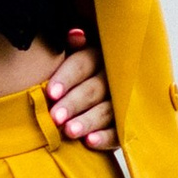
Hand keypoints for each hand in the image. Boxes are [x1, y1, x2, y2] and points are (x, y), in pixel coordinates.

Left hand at [46, 27, 115, 149]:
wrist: (97, 94)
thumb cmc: (75, 75)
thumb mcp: (73, 56)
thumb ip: (69, 47)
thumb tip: (74, 35)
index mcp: (98, 56)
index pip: (83, 63)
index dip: (67, 77)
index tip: (50, 92)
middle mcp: (113, 77)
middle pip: (94, 88)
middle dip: (73, 103)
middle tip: (55, 117)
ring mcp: (122, 102)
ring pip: (107, 110)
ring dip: (88, 120)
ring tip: (70, 131)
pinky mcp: (127, 124)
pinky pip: (119, 132)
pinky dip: (105, 138)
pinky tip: (90, 142)